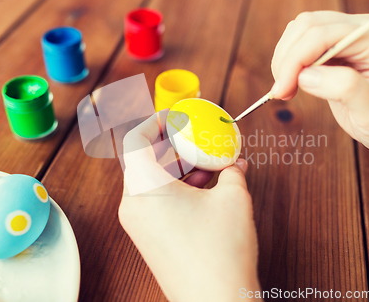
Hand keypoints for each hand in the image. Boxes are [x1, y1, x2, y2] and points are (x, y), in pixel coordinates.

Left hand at [119, 111, 260, 301]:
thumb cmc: (221, 252)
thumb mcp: (234, 198)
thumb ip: (232, 170)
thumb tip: (235, 161)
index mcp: (145, 188)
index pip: (134, 139)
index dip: (154, 121)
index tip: (176, 117)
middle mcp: (133, 205)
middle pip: (143, 159)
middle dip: (173, 144)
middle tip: (197, 138)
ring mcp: (138, 224)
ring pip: (152, 180)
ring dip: (178, 167)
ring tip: (209, 164)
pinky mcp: (148, 237)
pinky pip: (156, 200)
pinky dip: (177, 187)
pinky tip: (206, 187)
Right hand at [270, 11, 368, 155]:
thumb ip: (346, 89)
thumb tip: (306, 75)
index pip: (324, 35)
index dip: (296, 59)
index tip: (282, 90)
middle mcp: (362, 28)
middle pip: (307, 25)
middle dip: (287, 59)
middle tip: (281, 93)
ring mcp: (346, 33)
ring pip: (299, 30)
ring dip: (284, 59)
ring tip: (286, 90)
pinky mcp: (333, 43)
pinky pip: (300, 40)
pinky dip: (288, 61)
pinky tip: (292, 83)